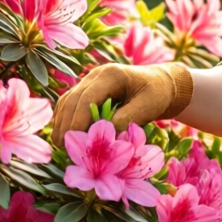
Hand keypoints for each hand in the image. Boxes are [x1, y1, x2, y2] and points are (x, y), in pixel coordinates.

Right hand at [52, 62, 192, 148]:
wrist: (161, 84)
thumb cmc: (158, 94)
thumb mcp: (148, 106)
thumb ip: (127, 119)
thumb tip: (106, 134)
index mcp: (111, 75)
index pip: (87, 98)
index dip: (77, 120)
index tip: (73, 140)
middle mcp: (96, 75)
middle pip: (72, 100)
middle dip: (66, 124)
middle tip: (62, 146)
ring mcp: (90, 82)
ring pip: (68, 102)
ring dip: (62, 122)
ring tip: (60, 145)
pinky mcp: (89, 92)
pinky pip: (71, 105)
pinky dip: (66, 119)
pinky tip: (64, 136)